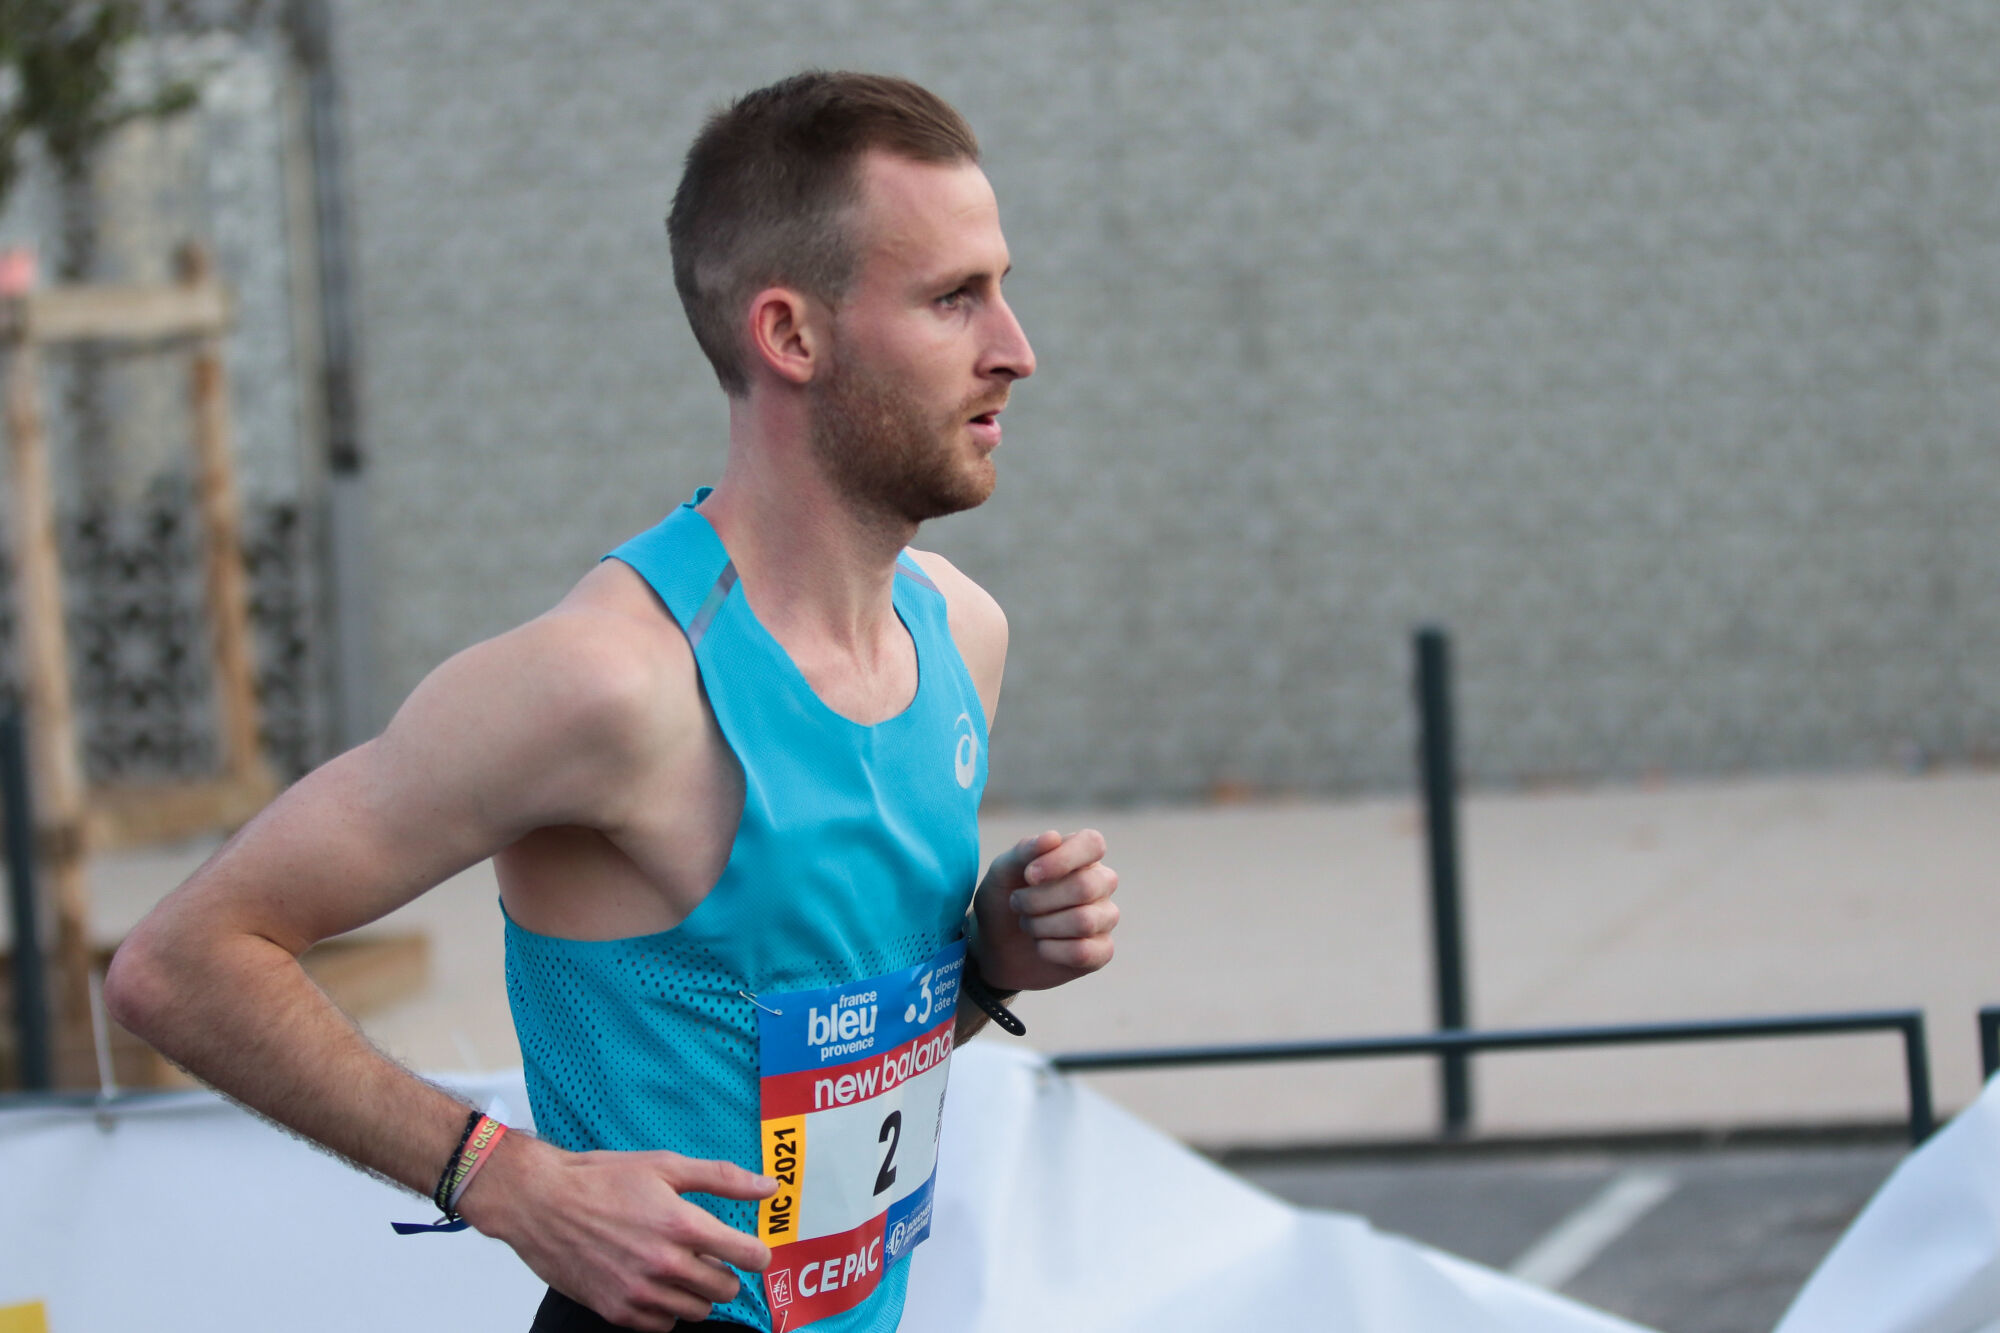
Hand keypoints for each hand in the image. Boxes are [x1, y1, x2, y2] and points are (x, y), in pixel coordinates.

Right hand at [462, 1135, 776, 1330]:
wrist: (541, 1203)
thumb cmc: (601, 1180)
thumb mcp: (665, 1165)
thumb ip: (722, 1178)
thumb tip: (768, 1187)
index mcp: (681, 1225)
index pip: (746, 1256)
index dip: (757, 1253)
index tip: (753, 1250)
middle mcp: (663, 1264)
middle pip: (725, 1290)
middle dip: (726, 1273)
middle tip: (709, 1255)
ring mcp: (639, 1293)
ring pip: (696, 1311)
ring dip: (697, 1293)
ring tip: (679, 1267)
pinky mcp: (617, 1311)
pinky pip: (663, 1325)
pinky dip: (667, 1310)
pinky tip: (655, 1283)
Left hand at [970, 828, 1118, 992]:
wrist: (994, 945)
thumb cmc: (1004, 900)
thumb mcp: (1003, 871)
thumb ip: (1025, 850)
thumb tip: (1053, 837)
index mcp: (1081, 856)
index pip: (1093, 844)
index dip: (1061, 859)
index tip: (1029, 875)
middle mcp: (1100, 884)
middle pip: (1086, 886)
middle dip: (1039, 899)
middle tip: (1016, 903)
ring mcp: (1104, 918)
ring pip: (1084, 921)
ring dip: (1041, 926)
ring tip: (1027, 925)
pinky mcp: (1101, 951)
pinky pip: (1084, 952)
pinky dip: (1051, 950)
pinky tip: (1040, 946)